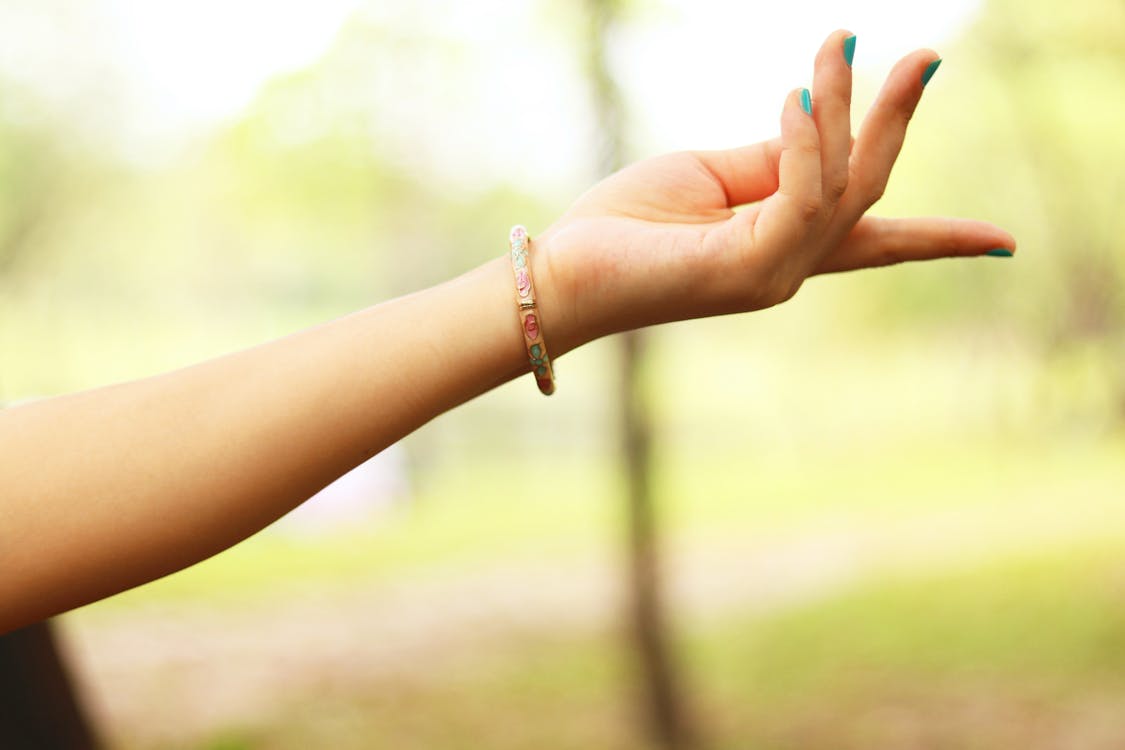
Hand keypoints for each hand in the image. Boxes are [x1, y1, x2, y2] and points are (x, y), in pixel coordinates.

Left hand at [534, 31, 1015, 350]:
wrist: (564, 270)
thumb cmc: (627, 223)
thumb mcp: (712, 175)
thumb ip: (774, 157)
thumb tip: (823, 121)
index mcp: (782, 247)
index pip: (874, 241)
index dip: (940, 239)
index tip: (1004, 244)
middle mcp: (788, 268)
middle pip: (868, 192)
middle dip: (897, 123)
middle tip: (927, 54)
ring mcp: (773, 275)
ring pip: (843, 185)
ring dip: (851, 108)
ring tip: (840, 44)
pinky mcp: (748, 269)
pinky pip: (801, 195)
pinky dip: (807, 141)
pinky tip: (798, 94)